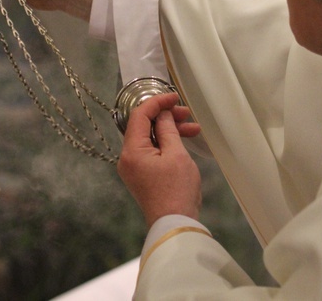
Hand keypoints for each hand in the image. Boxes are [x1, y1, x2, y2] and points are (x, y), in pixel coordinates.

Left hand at [117, 93, 201, 227]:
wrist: (174, 225)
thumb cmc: (176, 190)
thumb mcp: (176, 155)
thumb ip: (168, 129)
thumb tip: (163, 114)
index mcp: (131, 151)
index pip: (139, 115)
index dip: (157, 102)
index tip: (174, 97)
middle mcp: (127, 158)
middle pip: (144, 127)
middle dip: (165, 117)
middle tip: (187, 113)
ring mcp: (133, 168)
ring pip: (150, 139)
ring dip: (169, 130)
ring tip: (194, 128)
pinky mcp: (141, 175)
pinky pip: (151, 151)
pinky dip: (166, 144)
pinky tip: (183, 141)